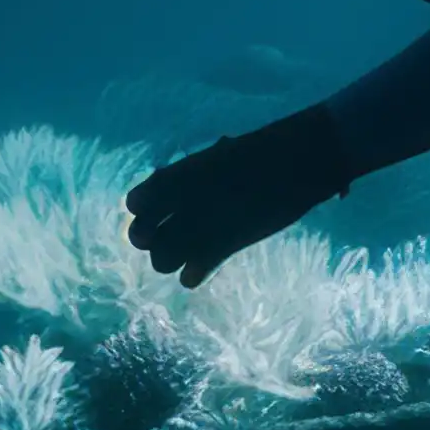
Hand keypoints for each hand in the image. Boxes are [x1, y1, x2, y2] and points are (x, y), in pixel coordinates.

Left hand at [125, 110, 350, 285]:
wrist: (294, 162)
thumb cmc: (260, 152)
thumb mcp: (216, 156)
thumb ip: (191, 174)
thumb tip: (177, 182)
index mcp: (176, 176)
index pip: (135, 203)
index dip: (145, 211)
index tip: (161, 212)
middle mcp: (179, 203)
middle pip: (140, 237)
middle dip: (152, 240)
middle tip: (172, 237)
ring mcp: (198, 228)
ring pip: (160, 261)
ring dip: (171, 259)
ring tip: (189, 252)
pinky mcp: (221, 249)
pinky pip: (189, 277)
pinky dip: (194, 274)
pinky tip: (203, 266)